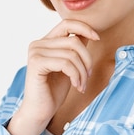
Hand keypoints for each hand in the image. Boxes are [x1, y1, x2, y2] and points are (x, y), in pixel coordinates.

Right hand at [7, 20, 99, 134]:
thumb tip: (89, 32)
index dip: (85, 28)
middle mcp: (38, 43)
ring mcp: (35, 52)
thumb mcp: (69, 64)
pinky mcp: (36, 63)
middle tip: (88, 76)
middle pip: (74, 41)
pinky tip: (77, 86)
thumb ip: (75, 48)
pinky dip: (76, 76)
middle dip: (87, 59)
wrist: (40, 111)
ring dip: (82, 72)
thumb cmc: (54, 89)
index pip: (67, 23)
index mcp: (45, 41)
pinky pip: (66, 64)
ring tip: (82, 84)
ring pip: (72, 54)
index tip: (98, 38)